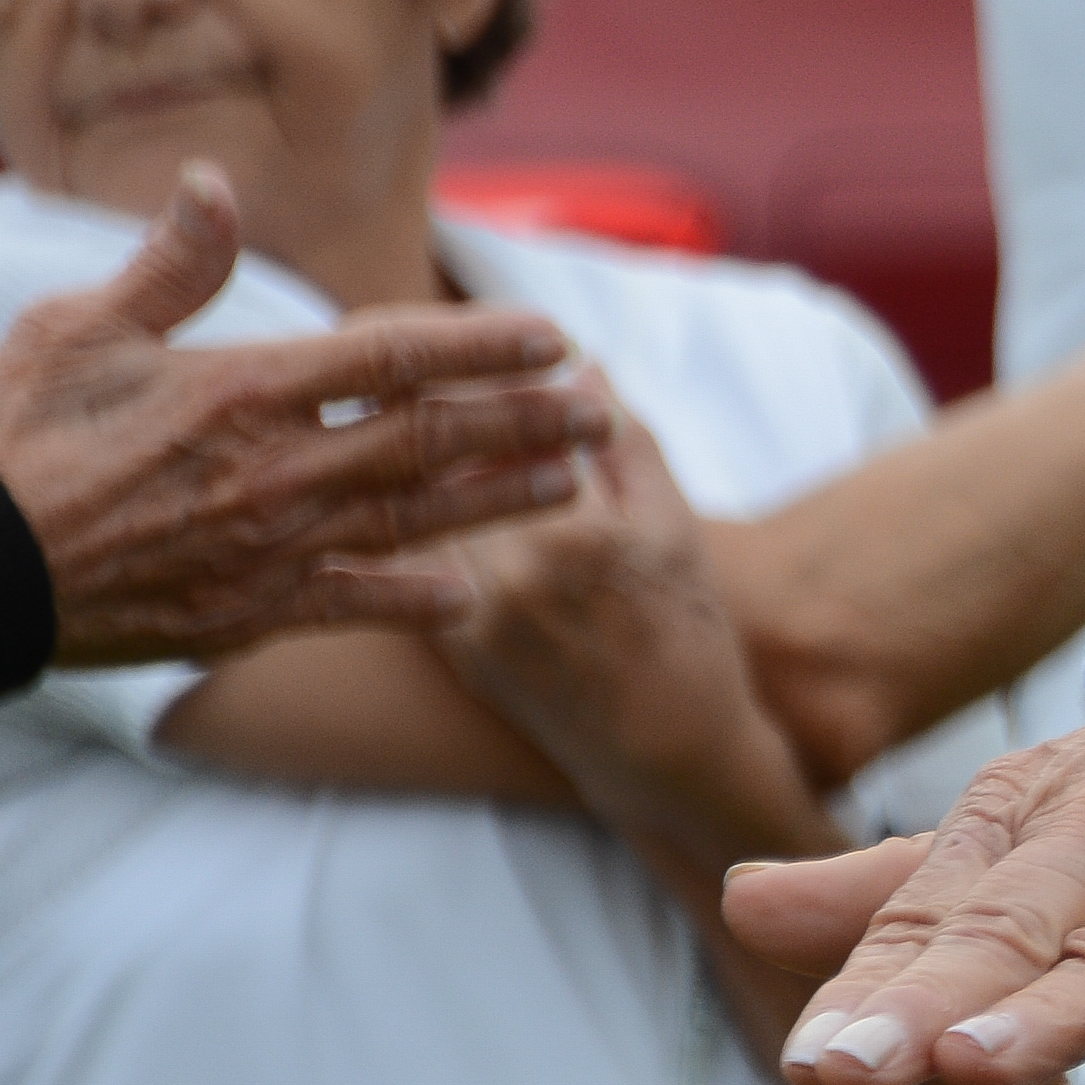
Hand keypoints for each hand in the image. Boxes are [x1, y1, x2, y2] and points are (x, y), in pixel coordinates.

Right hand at [0, 165, 605, 664]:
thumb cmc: (8, 440)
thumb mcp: (75, 330)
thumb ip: (167, 266)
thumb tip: (212, 181)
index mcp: (241, 393)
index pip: (391, 358)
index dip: (480, 346)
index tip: (551, 337)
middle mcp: (274, 472)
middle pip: (430, 440)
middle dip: (525, 421)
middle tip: (602, 407)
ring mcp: (268, 549)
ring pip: (416, 519)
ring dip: (502, 497)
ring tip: (576, 479)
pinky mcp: (246, 614)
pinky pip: (353, 605)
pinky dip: (417, 599)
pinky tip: (474, 594)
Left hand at [438, 396, 802, 834]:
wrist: (665, 751)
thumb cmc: (686, 628)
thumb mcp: (672, 522)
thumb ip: (622, 441)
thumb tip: (579, 368)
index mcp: (572, 533)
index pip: (487, 424)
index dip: (455, 366)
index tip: (445, 333)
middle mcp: (507, 575)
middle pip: (431, 463)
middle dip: (409, 403)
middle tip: (399, 356)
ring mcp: (471, 617)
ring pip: (414, 509)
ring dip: (406, 461)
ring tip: (399, 417)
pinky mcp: (452, 647)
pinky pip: (418, 562)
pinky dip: (417, 517)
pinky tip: (420, 491)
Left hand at [744, 567, 1084, 1084]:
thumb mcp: (1058, 814)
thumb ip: (908, 883)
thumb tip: (734, 902)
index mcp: (1037, 809)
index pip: (937, 909)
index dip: (871, 987)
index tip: (806, 1063)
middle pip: (1009, 922)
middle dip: (923, 997)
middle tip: (841, 1071)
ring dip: (1050, 995)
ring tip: (971, 1060)